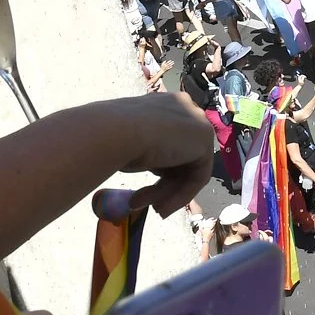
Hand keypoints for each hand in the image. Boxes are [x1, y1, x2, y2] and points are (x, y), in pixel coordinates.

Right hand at [107, 93, 217, 216]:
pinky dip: (181, 195)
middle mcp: (183, 108)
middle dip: (163, 185)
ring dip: (167, 193)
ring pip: (186, 168)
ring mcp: (196, 121)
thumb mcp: (130, 144)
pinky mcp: (204, 139)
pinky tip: (162, 208)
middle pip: (180, 157)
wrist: (113, 132)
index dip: (158, 171)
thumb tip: (147, 164)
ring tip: (152, 209)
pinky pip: (197, 175)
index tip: (141, 189)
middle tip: (143, 203)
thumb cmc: (110, 137)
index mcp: (164, 104)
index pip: (169, 142)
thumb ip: (148, 151)